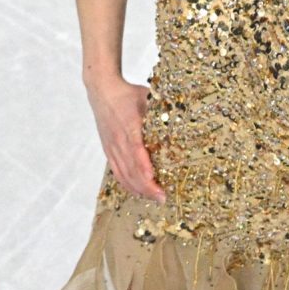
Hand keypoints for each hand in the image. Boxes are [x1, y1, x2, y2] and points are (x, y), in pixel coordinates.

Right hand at [86, 77, 165, 202]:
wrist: (102, 91)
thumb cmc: (128, 94)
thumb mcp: (147, 98)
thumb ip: (163, 109)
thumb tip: (186, 116)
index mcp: (129, 127)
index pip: (136, 152)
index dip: (144, 168)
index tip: (155, 181)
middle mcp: (118, 140)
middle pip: (130, 169)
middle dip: (146, 186)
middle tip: (162, 197)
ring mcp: (112, 147)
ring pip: (123, 173)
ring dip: (138, 188)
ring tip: (153, 198)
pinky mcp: (108, 150)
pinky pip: (116, 171)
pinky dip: (126, 184)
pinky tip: (137, 191)